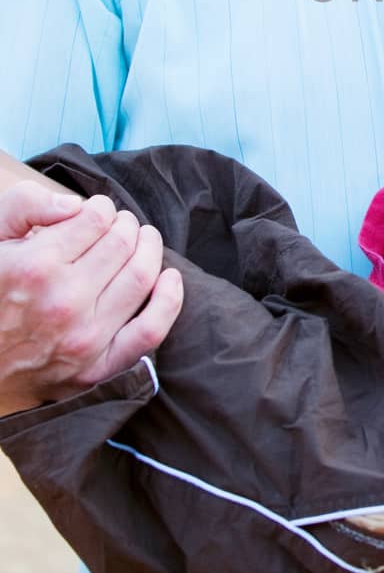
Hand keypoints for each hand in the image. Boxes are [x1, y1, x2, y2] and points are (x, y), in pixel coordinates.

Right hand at [0, 181, 183, 416]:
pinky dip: (169, 300)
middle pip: (123, 242)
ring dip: (149, 249)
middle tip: (118, 226)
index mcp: (36, 267)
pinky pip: (150, 331)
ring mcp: (84, 338)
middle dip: (126, 224)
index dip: (101, 208)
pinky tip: (169, 278)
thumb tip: (75, 204)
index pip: (97, 218)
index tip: (95, 213)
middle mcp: (64, 301)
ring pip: (142, 276)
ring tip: (141, 241)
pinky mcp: (97, 368)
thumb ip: (26, 205)